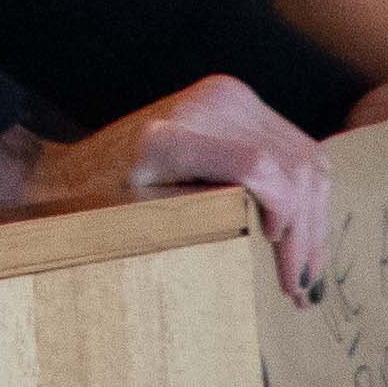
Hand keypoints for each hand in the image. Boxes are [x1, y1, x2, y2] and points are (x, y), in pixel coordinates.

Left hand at [0, 77, 335, 302]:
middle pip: (294, 168)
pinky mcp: (237, 99)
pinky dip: (307, 194)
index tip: (285, 274)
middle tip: (300, 291)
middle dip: (307, 236)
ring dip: (315, 220)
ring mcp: (227, 95)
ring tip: (306, 274)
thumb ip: (201, 227)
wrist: (72, 171)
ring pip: (306, 160)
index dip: (285, 220)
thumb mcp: (141, 226)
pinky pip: (295, 147)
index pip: (259, 169)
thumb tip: (270, 248)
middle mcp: (206, 103)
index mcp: (170, 138)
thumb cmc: (99, 210)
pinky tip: (302, 235)